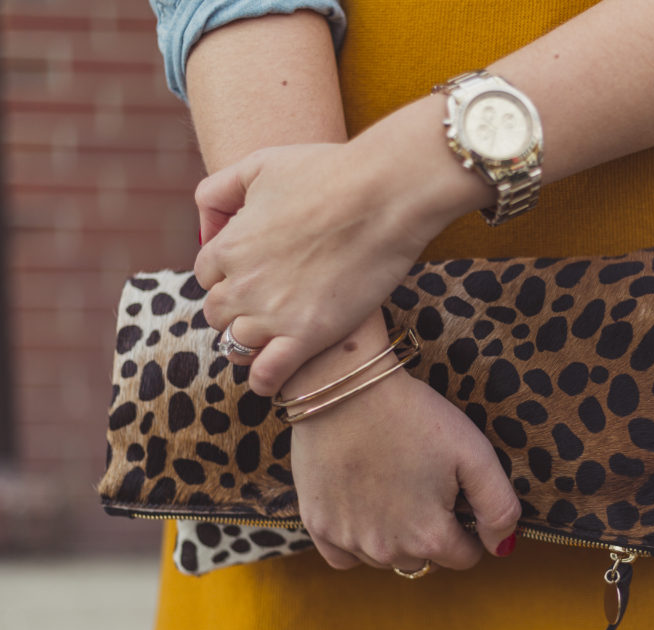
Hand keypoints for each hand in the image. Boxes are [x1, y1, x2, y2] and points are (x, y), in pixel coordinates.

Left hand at [192, 98, 491, 395]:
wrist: (383, 194)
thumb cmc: (329, 171)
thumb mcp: (260, 163)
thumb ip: (219, 190)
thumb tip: (208, 228)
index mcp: (227, 246)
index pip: (207, 276)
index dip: (231, 275)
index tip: (255, 274)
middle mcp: (241, 285)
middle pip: (218, 314)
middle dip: (237, 310)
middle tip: (267, 306)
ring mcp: (271, 314)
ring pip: (237, 346)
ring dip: (249, 344)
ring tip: (272, 341)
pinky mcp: (307, 336)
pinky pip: (269, 374)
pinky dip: (265, 379)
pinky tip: (272, 379)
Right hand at [288, 363, 521, 571]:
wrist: (347, 388)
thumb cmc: (415, 416)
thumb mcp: (475, 454)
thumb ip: (499, 508)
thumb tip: (502, 548)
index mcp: (430, 536)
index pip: (464, 557)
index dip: (468, 529)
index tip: (458, 498)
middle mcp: (387, 550)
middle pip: (424, 560)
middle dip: (432, 533)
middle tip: (426, 487)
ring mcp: (348, 540)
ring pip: (386, 559)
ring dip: (396, 537)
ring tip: (395, 489)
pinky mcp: (316, 525)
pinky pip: (344, 556)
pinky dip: (356, 542)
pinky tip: (363, 509)